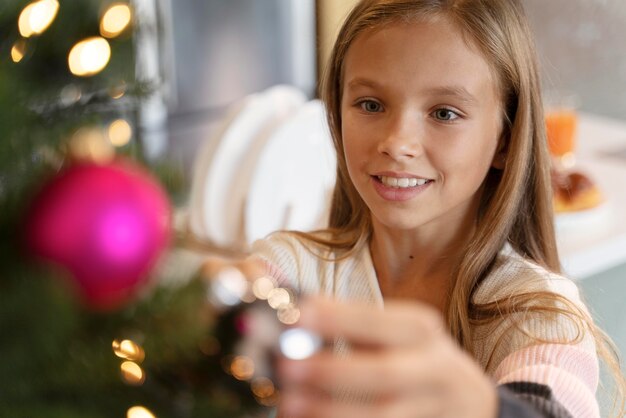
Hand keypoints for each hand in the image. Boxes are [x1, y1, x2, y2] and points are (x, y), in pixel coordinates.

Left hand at [276, 297, 497, 417]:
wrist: (468, 400)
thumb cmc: (412, 358)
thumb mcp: (394, 333)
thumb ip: (349, 321)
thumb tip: (295, 307)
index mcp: (422, 330)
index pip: (379, 321)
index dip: (337, 318)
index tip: (296, 315)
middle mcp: (438, 368)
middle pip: (385, 372)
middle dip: (331, 371)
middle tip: (285, 367)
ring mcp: (438, 408)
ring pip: (383, 415)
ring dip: (330, 410)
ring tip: (288, 404)